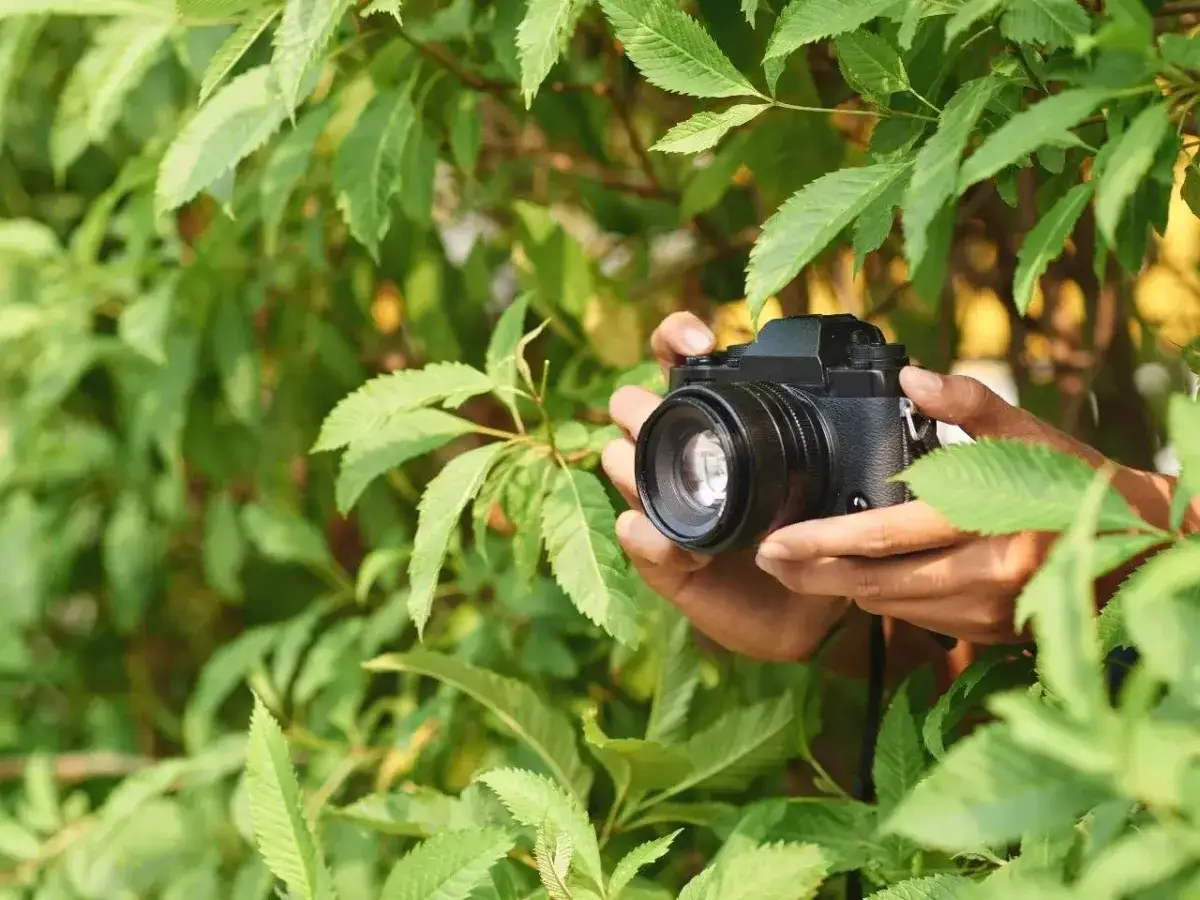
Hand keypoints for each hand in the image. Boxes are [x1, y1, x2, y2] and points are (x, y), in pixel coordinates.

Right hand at [602, 313, 850, 660]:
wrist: (810, 612)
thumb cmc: (822, 530)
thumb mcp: (844, 477)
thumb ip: (857, 437)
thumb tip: (906, 386)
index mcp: (720, 419)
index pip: (677, 357)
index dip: (677, 336)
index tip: (702, 343)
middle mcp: (682, 451)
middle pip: (628, 404)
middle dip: (639, 407)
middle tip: (673, 421)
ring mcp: (664, 500)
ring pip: (618, 461)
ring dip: (639, 470)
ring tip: (688, 492)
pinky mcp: (661, 554)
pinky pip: (634, 533)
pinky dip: (651, 536)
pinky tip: (685, 548)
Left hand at [754, 367, 1180, 644]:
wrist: (1139, 545)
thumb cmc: (1077, 482)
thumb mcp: (1029, 433)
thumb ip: (969, 403)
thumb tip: (911, 379)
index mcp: (985, 522)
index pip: (883, 538)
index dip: (821, 541)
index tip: (774, 540)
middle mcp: (981, 577)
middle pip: (872, 584)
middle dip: (811, 575)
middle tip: (767, 559)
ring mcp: (984, 613)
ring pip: (889, 605)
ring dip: (843, 587)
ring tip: (801, 566)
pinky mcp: (990, 633)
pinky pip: (917, 619)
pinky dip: (884, 598)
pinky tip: (861, 579)